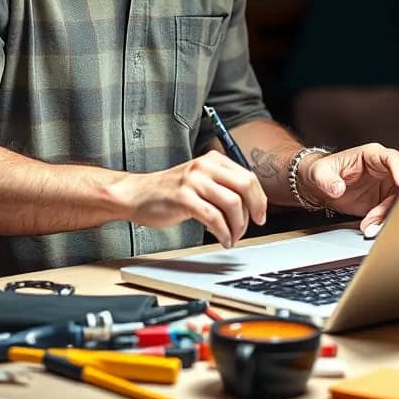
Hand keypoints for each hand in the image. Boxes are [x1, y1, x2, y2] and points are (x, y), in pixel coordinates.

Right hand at [120, 150, 266, 248]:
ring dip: (238, 226)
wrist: (138, 194)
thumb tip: (252, 203)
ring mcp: (193, 181)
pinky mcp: (183, 198)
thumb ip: (223, 185)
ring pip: (231, 203)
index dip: (259, 198)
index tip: (260, 214)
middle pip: (244, 186)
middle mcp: (204, 166)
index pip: (247, 176)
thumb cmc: (170, 192)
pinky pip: (213, 218)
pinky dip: (223, 232)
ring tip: (233, 236)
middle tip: (254, 225)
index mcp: (212, 160)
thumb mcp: (200, 180)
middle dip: (254, 209)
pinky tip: (222, 239)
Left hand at [302, 144, 398, 235]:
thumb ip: (327, 179)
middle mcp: (384, 169)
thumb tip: (337, 188)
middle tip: (392, 211)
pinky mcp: (386, 202)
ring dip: (390, 214)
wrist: (320, 187)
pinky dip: (385, 222)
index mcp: (372, 155)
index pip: (392, 158)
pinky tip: (371, 227)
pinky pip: (394, 212)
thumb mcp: (319, 172)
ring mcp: (387, 186)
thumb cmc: (323, 172)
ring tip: (371, 225)